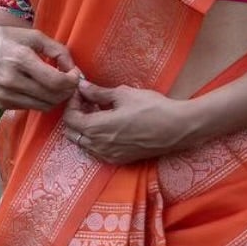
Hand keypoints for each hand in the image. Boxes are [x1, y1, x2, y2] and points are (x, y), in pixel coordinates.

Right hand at [0, 16, 81, 110]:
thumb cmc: (3, 38)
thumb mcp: (31, 35)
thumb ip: (57, 50)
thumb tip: (73, 69)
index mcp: (19, 59)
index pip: (56, 82)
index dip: (72, 81)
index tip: (75, 74)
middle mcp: (11, 80)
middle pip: (53, 97)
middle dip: (68, 91)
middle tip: (70, 81)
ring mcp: (4, 94)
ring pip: (44, 106)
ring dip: (56, 98)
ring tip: (57, 85)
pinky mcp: (0, 103)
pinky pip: (30, 107)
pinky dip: (40, 100)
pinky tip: (39, 88)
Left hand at [60, 79, 198, 163]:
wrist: (177, 128)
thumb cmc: (152, 108)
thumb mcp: (123, 95)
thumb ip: (98, 92)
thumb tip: (82, 86)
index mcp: (97, 128)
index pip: (69, 118)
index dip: (71, 103)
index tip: (80, 91)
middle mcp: (99, 146)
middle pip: (72, 133)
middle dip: (75, 115)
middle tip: (87, 100)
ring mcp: (109, 155)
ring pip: (83, 143)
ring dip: (84, 127)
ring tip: (97, 111)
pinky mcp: (119, 159)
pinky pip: (96, 151)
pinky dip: (95, 138)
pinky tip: (108, 125)